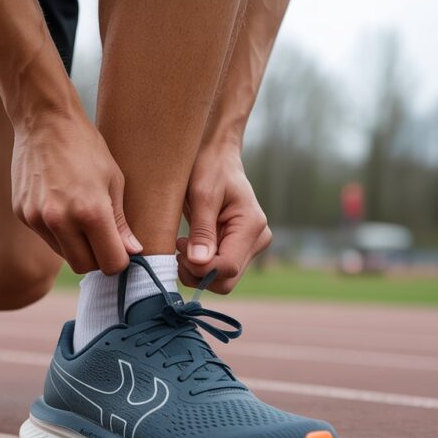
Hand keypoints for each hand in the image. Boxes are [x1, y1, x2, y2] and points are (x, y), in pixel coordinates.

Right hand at [11, 112, 142, 273]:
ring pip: (63, 254)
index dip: (120, 260)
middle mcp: (61, 220)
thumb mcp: (114, 180)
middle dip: (97, 258)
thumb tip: (133, 252)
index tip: (121, 249)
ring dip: (76, 246)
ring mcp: (37, 218)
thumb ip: (121, 222)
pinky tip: (60, 204)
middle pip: (84, 266)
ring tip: (80, 216)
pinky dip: (57, 231)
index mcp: (91, 211)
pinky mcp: (22, 214)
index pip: (110, 264)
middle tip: (103, 237)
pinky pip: (46, 237)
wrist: (44, 121)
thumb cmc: (86, 146)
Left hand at [177, 149, 270, 293]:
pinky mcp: (241, 248)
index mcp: (251, 225)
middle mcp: (258, 239)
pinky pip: (220, 269)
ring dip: (197, 270)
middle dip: (198, 272)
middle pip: (227, 280)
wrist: (218, 157)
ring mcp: (251, 245)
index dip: (200, 269)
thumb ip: (202, 230)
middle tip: (179, 250)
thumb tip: (199, 262)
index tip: (179, 251)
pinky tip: (191, 245)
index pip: (227, 267)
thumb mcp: (202, 195)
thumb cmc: (210, 168)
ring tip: (183, 244)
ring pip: (223, 279)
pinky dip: (202, 265)